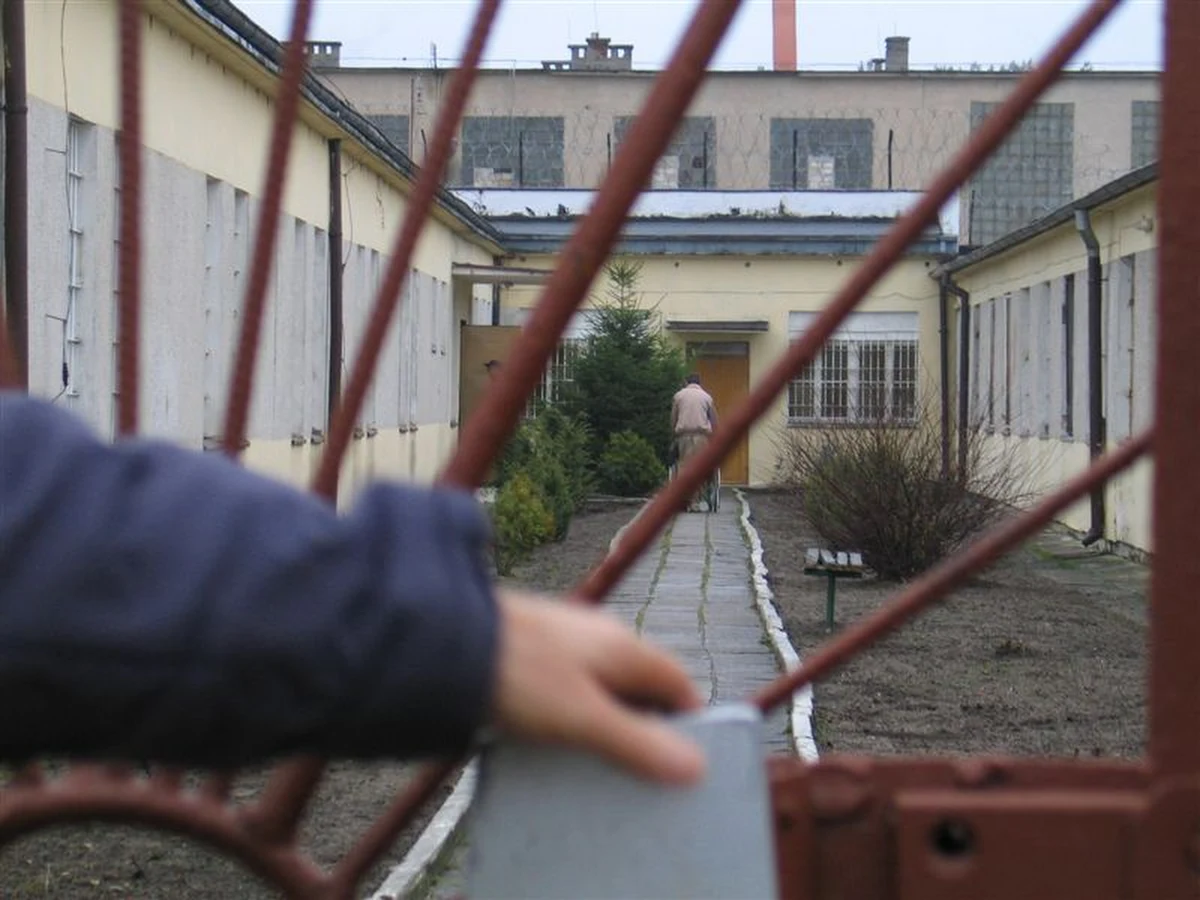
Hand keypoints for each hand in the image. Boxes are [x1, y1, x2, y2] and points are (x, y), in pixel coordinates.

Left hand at [490, 589, 705, 786]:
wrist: (442, 641)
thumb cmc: (519, 675)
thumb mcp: (582, 717)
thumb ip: (638, 742)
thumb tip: (697, 767)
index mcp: (623, 646)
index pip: (677, 681)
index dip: (689, 721)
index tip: (687, 765)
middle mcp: (599, 639)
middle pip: (641, 688)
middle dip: (646, 729)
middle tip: (643, 778)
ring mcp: (563, 646)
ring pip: (602, 691)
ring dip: (606, 726)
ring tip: (598, 770)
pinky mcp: (531, 658)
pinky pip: (568, 693)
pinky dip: (572, 719)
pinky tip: (554, 747)